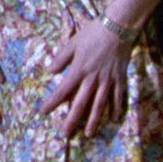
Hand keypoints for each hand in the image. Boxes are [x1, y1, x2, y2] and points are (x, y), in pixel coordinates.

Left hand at [39, 18, 130, 135]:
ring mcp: (108, 80)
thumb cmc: (93, 33)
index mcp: (79, 70)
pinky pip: (118, 96)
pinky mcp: (119, 78)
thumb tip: (49, 72)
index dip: (53, 102)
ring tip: (88, 134)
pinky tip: (113, 119)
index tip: (43, 112)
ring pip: (99, 104)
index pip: (63, 90)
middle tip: (65, 134)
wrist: (118, 27)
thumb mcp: (72, 43)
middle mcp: (93, 78)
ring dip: (93, 120)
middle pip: (81, 103)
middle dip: (72, 120)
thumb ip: (61, 58)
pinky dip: (116, 108)